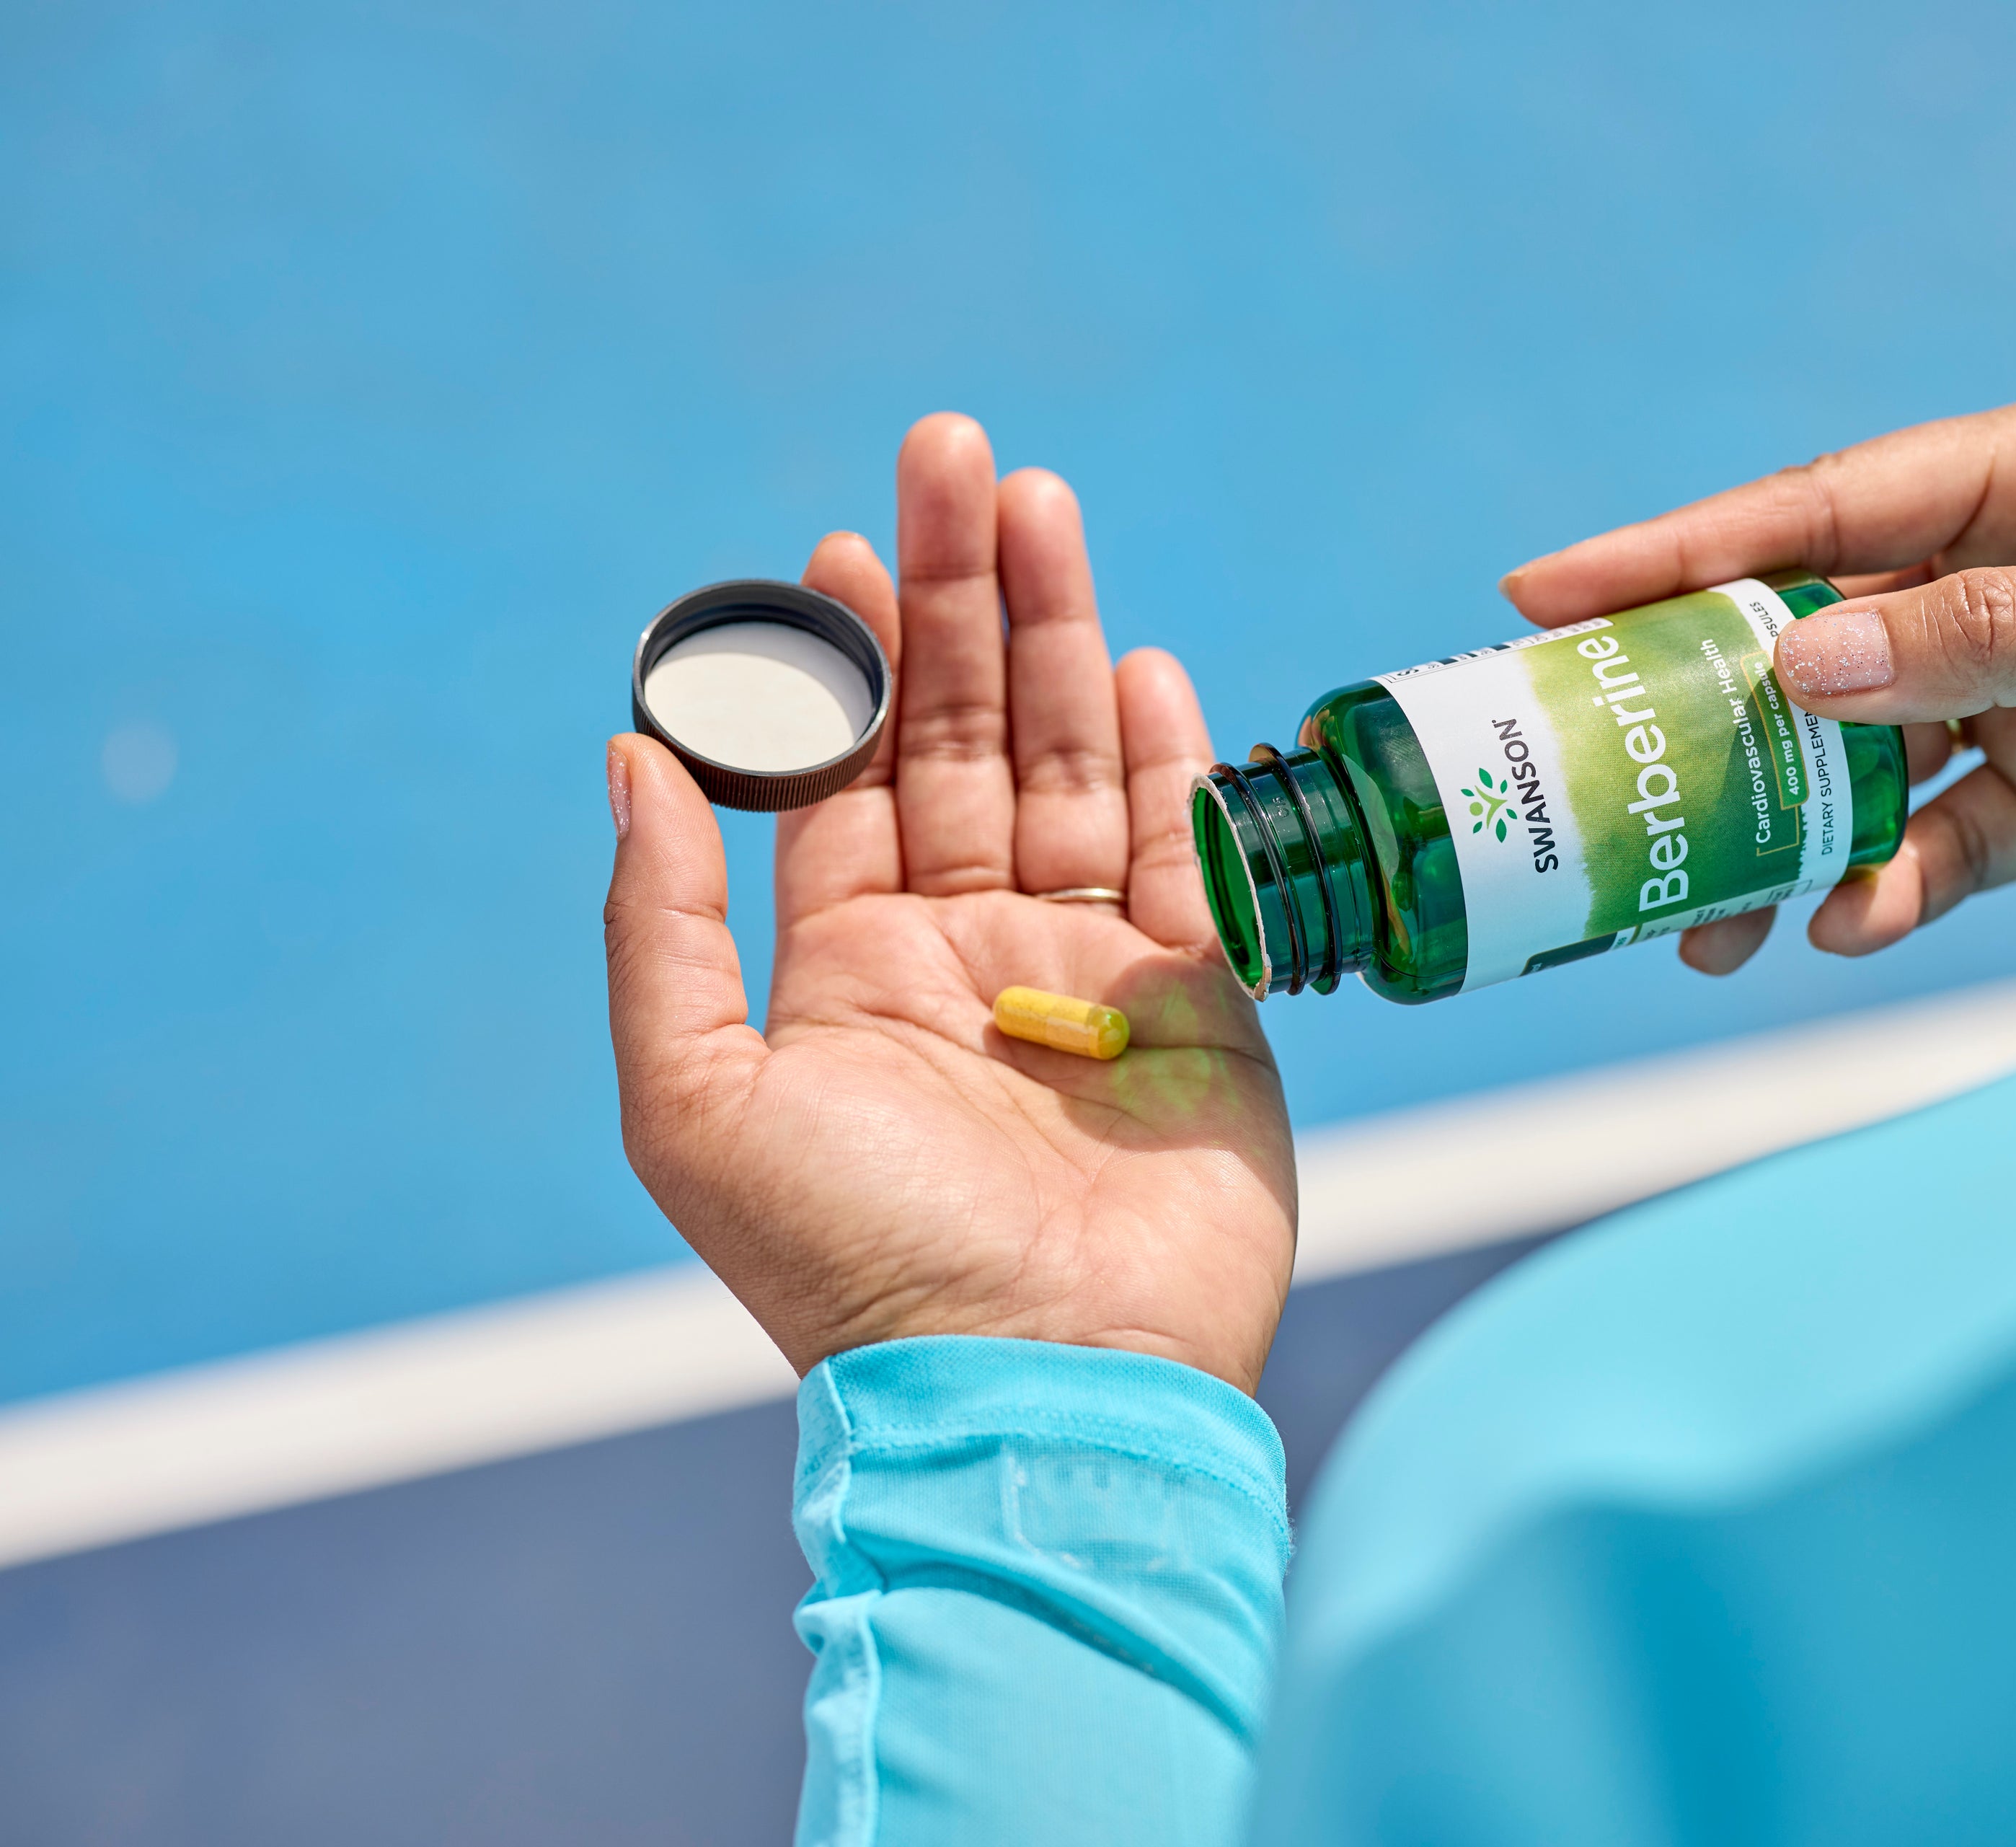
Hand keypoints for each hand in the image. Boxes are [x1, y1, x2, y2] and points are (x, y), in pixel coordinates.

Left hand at [603, 415, 1293, 1390]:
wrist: (1048, 1389)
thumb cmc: (858, 1263)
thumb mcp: (696, 1098)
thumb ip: (661, 921)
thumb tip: (632, 751)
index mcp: (853, 971)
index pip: (854, 776)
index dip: (851, 657)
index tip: (843, 539)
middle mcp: (971, 954)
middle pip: (970, 739)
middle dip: (962, 599)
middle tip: (957, 454)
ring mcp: (1093, 973)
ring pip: (1075, 768)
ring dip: (1060, 635)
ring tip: (1040, 505)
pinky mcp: (1205, 1004)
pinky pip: (1186, 855)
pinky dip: (1166, 757)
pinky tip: (1141, 663)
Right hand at [1502, 388, 2015, 973]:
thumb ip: (1990, 637)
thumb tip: (1800, 660)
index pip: (1823, 508)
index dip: (1678, 549)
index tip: (1544, 593)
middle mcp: (2004, 573)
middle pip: (1809, 639)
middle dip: (1709, 720)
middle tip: (1598, 782)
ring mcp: (2012, 690)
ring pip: (1846, 758)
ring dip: (1779, 835)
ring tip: (1712, 920)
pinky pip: (1921, 843)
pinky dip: (1879, 888)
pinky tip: (1850, 927)